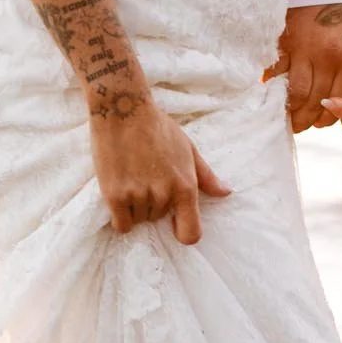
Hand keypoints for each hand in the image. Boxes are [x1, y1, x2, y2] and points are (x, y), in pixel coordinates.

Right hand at [89, 105, 231, 243]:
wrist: (123, 108)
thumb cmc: (157, 127)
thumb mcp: (188, 148)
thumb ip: (206, 176)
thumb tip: (226, 193)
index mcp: (185, 186)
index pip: (191, 233)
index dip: (183, 233)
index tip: (175, 225)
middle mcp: (163, 195)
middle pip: (159, 219)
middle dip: (153, 204)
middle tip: (144, 176)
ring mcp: (139, 196)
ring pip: (139, 220)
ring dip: (135, 206)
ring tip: (131, 176)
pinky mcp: (115, 196)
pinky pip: (122, 224)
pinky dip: (120, 215)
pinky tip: (119, 194)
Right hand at [271, 2, 341, 131]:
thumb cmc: (339, 20)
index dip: (331, 117)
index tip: (320, 121)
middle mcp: (330, 58)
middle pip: (318, 102)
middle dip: (307, 120)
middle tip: (299, 126)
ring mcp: (307, 52)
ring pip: (297, 94)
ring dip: (290, 112)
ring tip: (286, 118)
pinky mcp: (287, 45)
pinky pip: (277, 76)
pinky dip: (272, 89)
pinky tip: (271, 96)